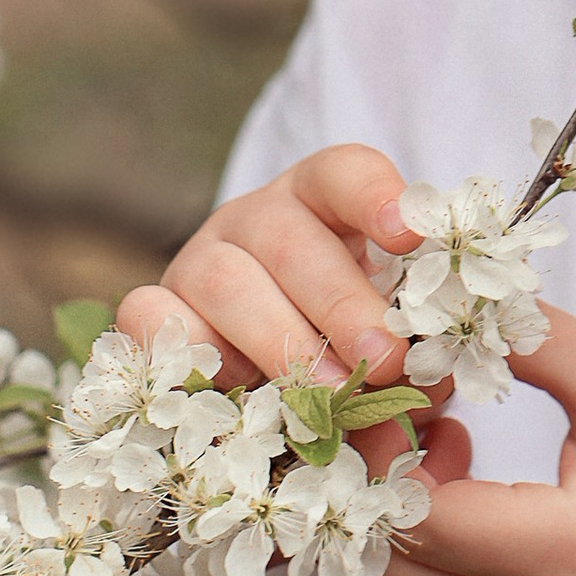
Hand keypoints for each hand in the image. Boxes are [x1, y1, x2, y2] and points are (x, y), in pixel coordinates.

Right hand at [118, 142, 420, 392]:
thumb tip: (425, 402)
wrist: (274, 376)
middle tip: (385, 359)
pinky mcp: (153, 305)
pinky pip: (149, 315)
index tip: (406, 234)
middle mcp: (257, 218)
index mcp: (324, 201)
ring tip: (329, 395)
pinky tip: (238, 388)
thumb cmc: (352, 343)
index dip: (374, 194)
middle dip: (341, 303)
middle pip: (289, 239)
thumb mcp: (393, 337)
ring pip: (225, 280)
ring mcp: (200, 258)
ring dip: (280, 340)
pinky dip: (190, 352)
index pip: (343, 172)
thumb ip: (414, 357)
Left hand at [375, 304, 575, 575]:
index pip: (411, 518)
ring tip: (443, 437)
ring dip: (404, 524)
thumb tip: (440, 301)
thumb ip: (524, 338)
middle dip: (376, 490)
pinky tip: (473, 481)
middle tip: (402, 408)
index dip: (379, 450)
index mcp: (559, 552)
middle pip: (395, 573)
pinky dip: (441, 553)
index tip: (391, 381)